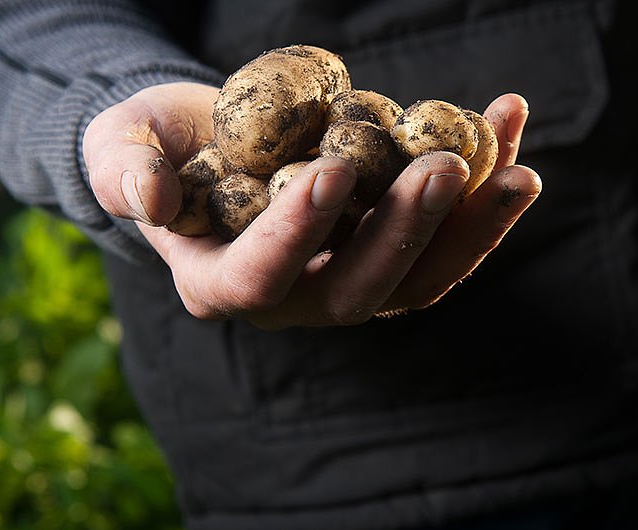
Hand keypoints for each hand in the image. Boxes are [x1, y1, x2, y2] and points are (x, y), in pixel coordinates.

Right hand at [82, 82, 541, 328]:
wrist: (203, 141)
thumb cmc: (151, 144)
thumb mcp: (118, 146)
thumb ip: (124, 171)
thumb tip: (150, 198)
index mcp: (220, 283)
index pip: (260, 276)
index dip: (298, 232)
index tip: (334, 169)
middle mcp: (294, 299)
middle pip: (361, 290)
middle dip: (408, 231)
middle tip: (446, 167)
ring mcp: (350, 279)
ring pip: (421, 278)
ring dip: (472, 227)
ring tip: (518, 170)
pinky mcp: (392, 251)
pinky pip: (446, 235)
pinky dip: (483, 190)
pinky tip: (510, 123)